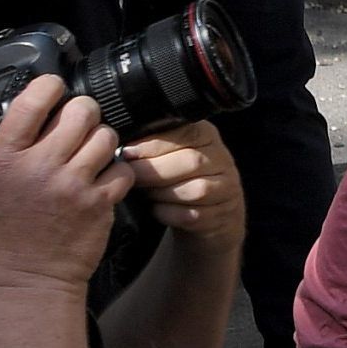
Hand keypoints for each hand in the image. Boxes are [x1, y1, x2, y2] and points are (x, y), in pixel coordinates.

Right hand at [0, 77, 125, 289]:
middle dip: (81, 109)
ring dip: (100, 138)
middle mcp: (41, 167)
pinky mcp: (99, 203)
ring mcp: (74, 185)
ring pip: (105, 136)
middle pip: (80, 111)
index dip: (49, 85)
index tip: (53, 88)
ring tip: (89, 150)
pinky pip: (122, 168)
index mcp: (5, 159)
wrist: (28, 282)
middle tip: (76, 121)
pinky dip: (116, 169)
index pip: (32, 101)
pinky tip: (101, 177)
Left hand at [116, 120, 245, 253]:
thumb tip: (120, 144)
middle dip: (153, 169)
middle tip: (129, 175)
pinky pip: (192, 215)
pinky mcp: (221, 215)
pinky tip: (156, 210)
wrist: (207, 214)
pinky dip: (168, 213)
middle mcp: (222, 160)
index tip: (127, 152)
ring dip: (162, 192)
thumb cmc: (178, 179)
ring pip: (195, 189)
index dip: (154, 143)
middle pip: (192, 161)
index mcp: (207, 136)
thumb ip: (153, 144)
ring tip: (144, 193)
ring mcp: (226, 189)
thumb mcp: (170, 154)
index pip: (186, 132)